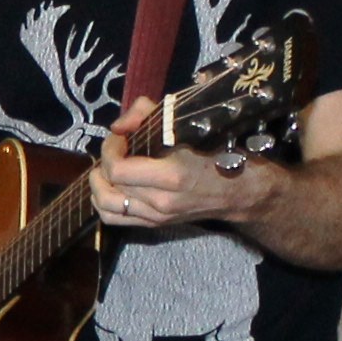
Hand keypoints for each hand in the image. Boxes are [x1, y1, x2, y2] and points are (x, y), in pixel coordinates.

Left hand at [92, 96, 269, 233]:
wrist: (242, 191)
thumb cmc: (220, 152)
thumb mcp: (188, 125)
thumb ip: (149, 116)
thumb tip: (119, 124)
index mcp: (173, 175)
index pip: (118, 170)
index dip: (110, 148)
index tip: (119, 134)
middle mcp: (162, 201)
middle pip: (109, 186)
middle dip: (104, 162)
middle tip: (115, 147)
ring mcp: (158, 217)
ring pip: (106, 207)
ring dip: (99, 185)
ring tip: (106, 167)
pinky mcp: (156, 224)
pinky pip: (115, 219)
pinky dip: (104, 201)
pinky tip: (109, 186)